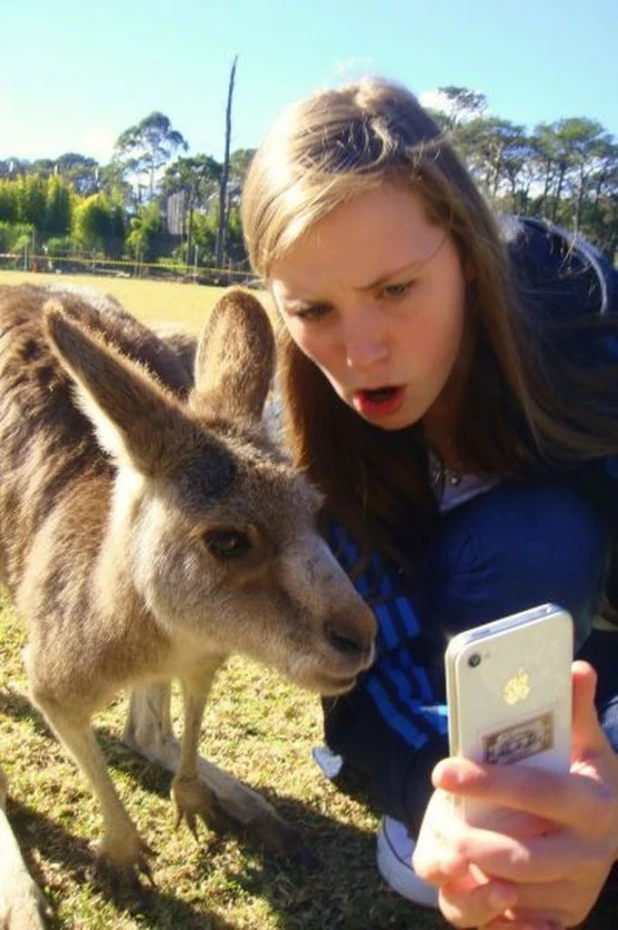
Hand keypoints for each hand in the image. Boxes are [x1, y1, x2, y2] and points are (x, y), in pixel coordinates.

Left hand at [412, 662, 617, 928]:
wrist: (615, 828)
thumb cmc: (586, 776)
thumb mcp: (586, 743)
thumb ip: (576, 709)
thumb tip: (575, 667)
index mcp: (593, 803)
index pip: (536, 792)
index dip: (487, 781)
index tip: (442, 769)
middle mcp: (591, 852)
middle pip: (523, 855)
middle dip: (474, 844)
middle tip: (441, 828)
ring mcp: (578, 888)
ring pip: (516, 892)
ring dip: (474, 877)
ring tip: (445, 854)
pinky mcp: (564, 916)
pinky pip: (519, 922)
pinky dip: (489, 911)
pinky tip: (465, 888)